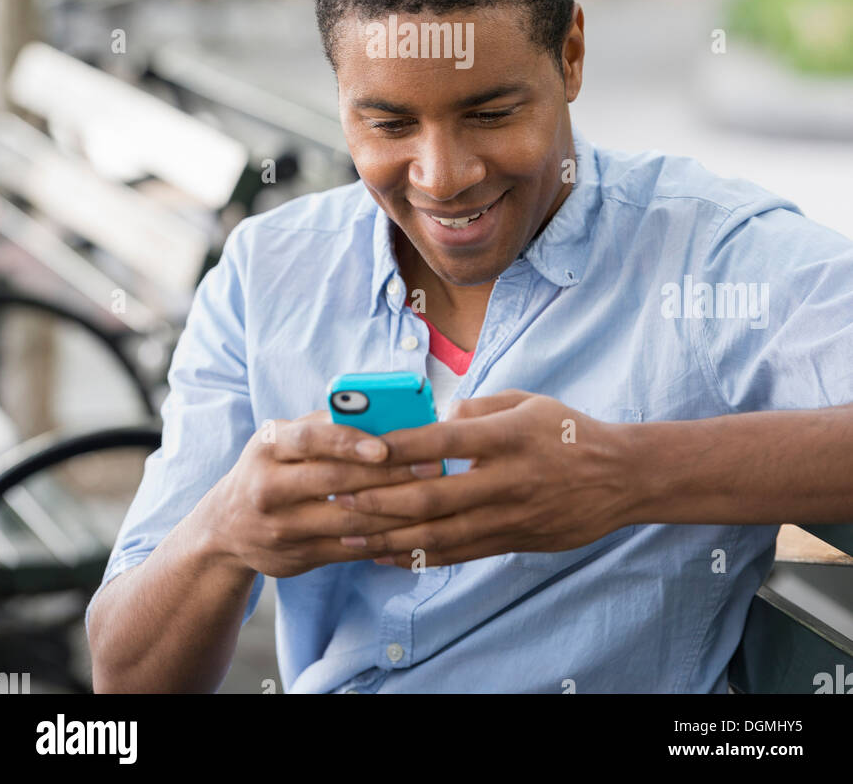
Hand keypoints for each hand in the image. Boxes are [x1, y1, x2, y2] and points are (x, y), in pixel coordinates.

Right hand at [202, 410, 443, 578]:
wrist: (225, 527)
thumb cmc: (270, 467)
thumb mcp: (283, 438)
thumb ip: (326, 423)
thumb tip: (384, 407)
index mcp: (268, 447)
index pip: (310, 440)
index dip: (348, 442)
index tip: (386, 445)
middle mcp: (268, 488)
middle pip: (336, 482)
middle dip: (390, 474)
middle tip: (433, 466)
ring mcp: (281, 528)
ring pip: (348, 521)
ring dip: (396, 510)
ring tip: (433, 496)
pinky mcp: (296, 558)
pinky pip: (348, 550)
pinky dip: (383, 538)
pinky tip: (413, 527)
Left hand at [329, 391, 637, 567]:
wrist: (620, 477)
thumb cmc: (568, 431)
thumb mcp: (528, 400)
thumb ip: (480, 407)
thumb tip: (438, 417)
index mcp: (507, 436)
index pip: (443, 442)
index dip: (399, 447)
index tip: (360, 447)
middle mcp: (505, 479)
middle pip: (432, 495)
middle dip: (379, 499)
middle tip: (337, 496)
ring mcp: (509, 516)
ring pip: (440, 533)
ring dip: (388, 536)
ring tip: (348, 534)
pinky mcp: (513, 541)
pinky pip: (458, 554)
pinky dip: (419, 556)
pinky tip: (387, 554)